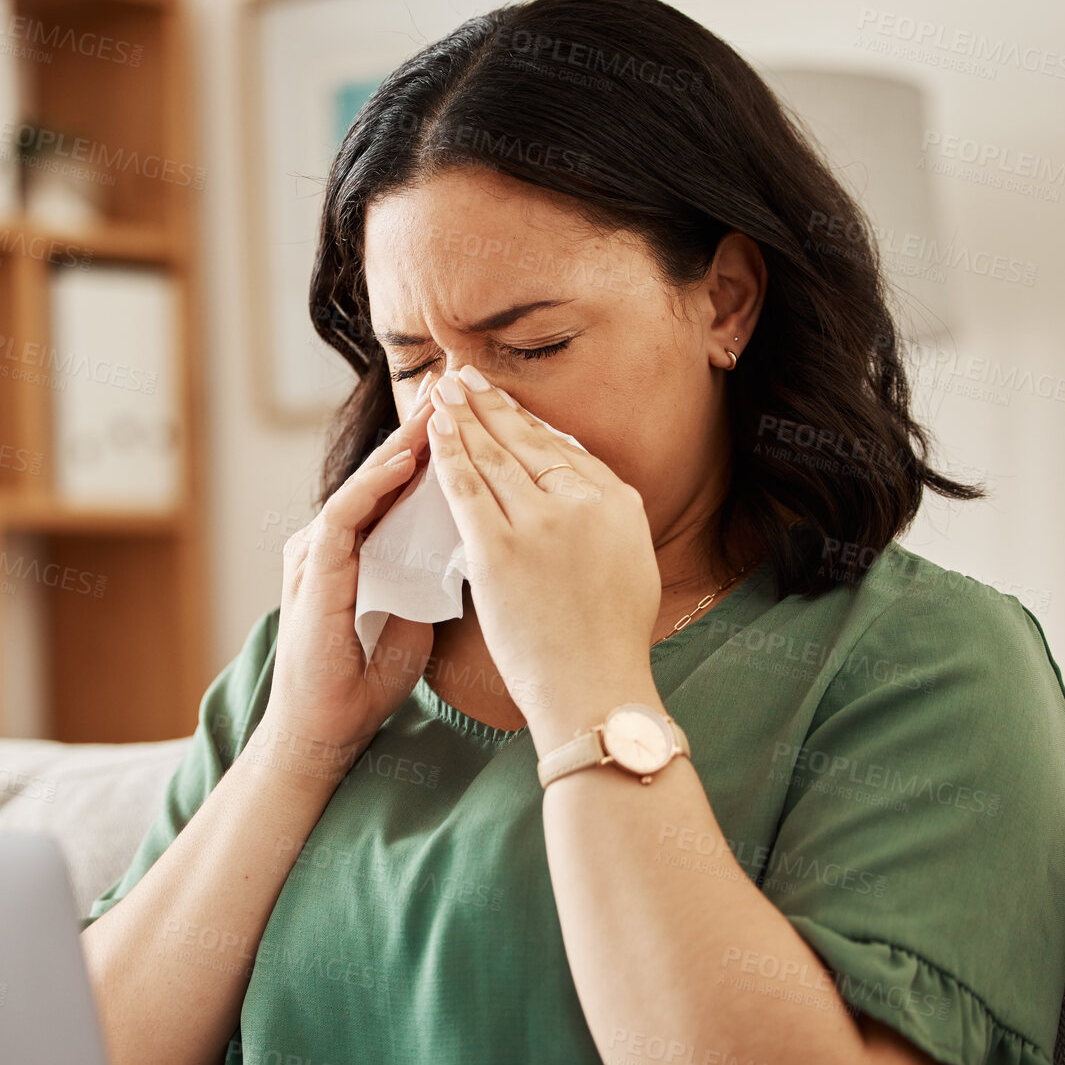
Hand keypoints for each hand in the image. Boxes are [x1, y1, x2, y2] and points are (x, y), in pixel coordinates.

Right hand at [265, 394, 437, 772]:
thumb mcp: (416, 619)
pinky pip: (343, 516)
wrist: (323, 729)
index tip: (478, 418)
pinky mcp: (313, 573)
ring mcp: (319, 553)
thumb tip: (474, 551)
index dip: (439, 452)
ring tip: (436, 409)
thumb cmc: (365, 682)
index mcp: (362, 551)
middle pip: (384, 475)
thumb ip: (433, 580)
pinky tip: (403, 463)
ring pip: (364, 485)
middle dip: (421, 431)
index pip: (402, 489)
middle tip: (457, 387)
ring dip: (400, 446)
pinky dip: (373, 487)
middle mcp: (337, 542)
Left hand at [425, 365, 665, 753]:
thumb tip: (580, 491)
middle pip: (527, 441)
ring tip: (442, 389)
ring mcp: (541, 522)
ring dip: (463, 416)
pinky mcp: (500, 548)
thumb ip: (604, 520)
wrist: (594, 690)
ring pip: (493, 456)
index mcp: (620, 502)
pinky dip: (448, 453)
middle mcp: (584, 501)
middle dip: (490, 404)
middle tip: (463, 375)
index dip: (526, 421)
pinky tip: (434, 427)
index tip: (503, 402)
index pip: (564, 449)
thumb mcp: (631, 563)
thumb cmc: (609, 642)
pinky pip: (467, 487)